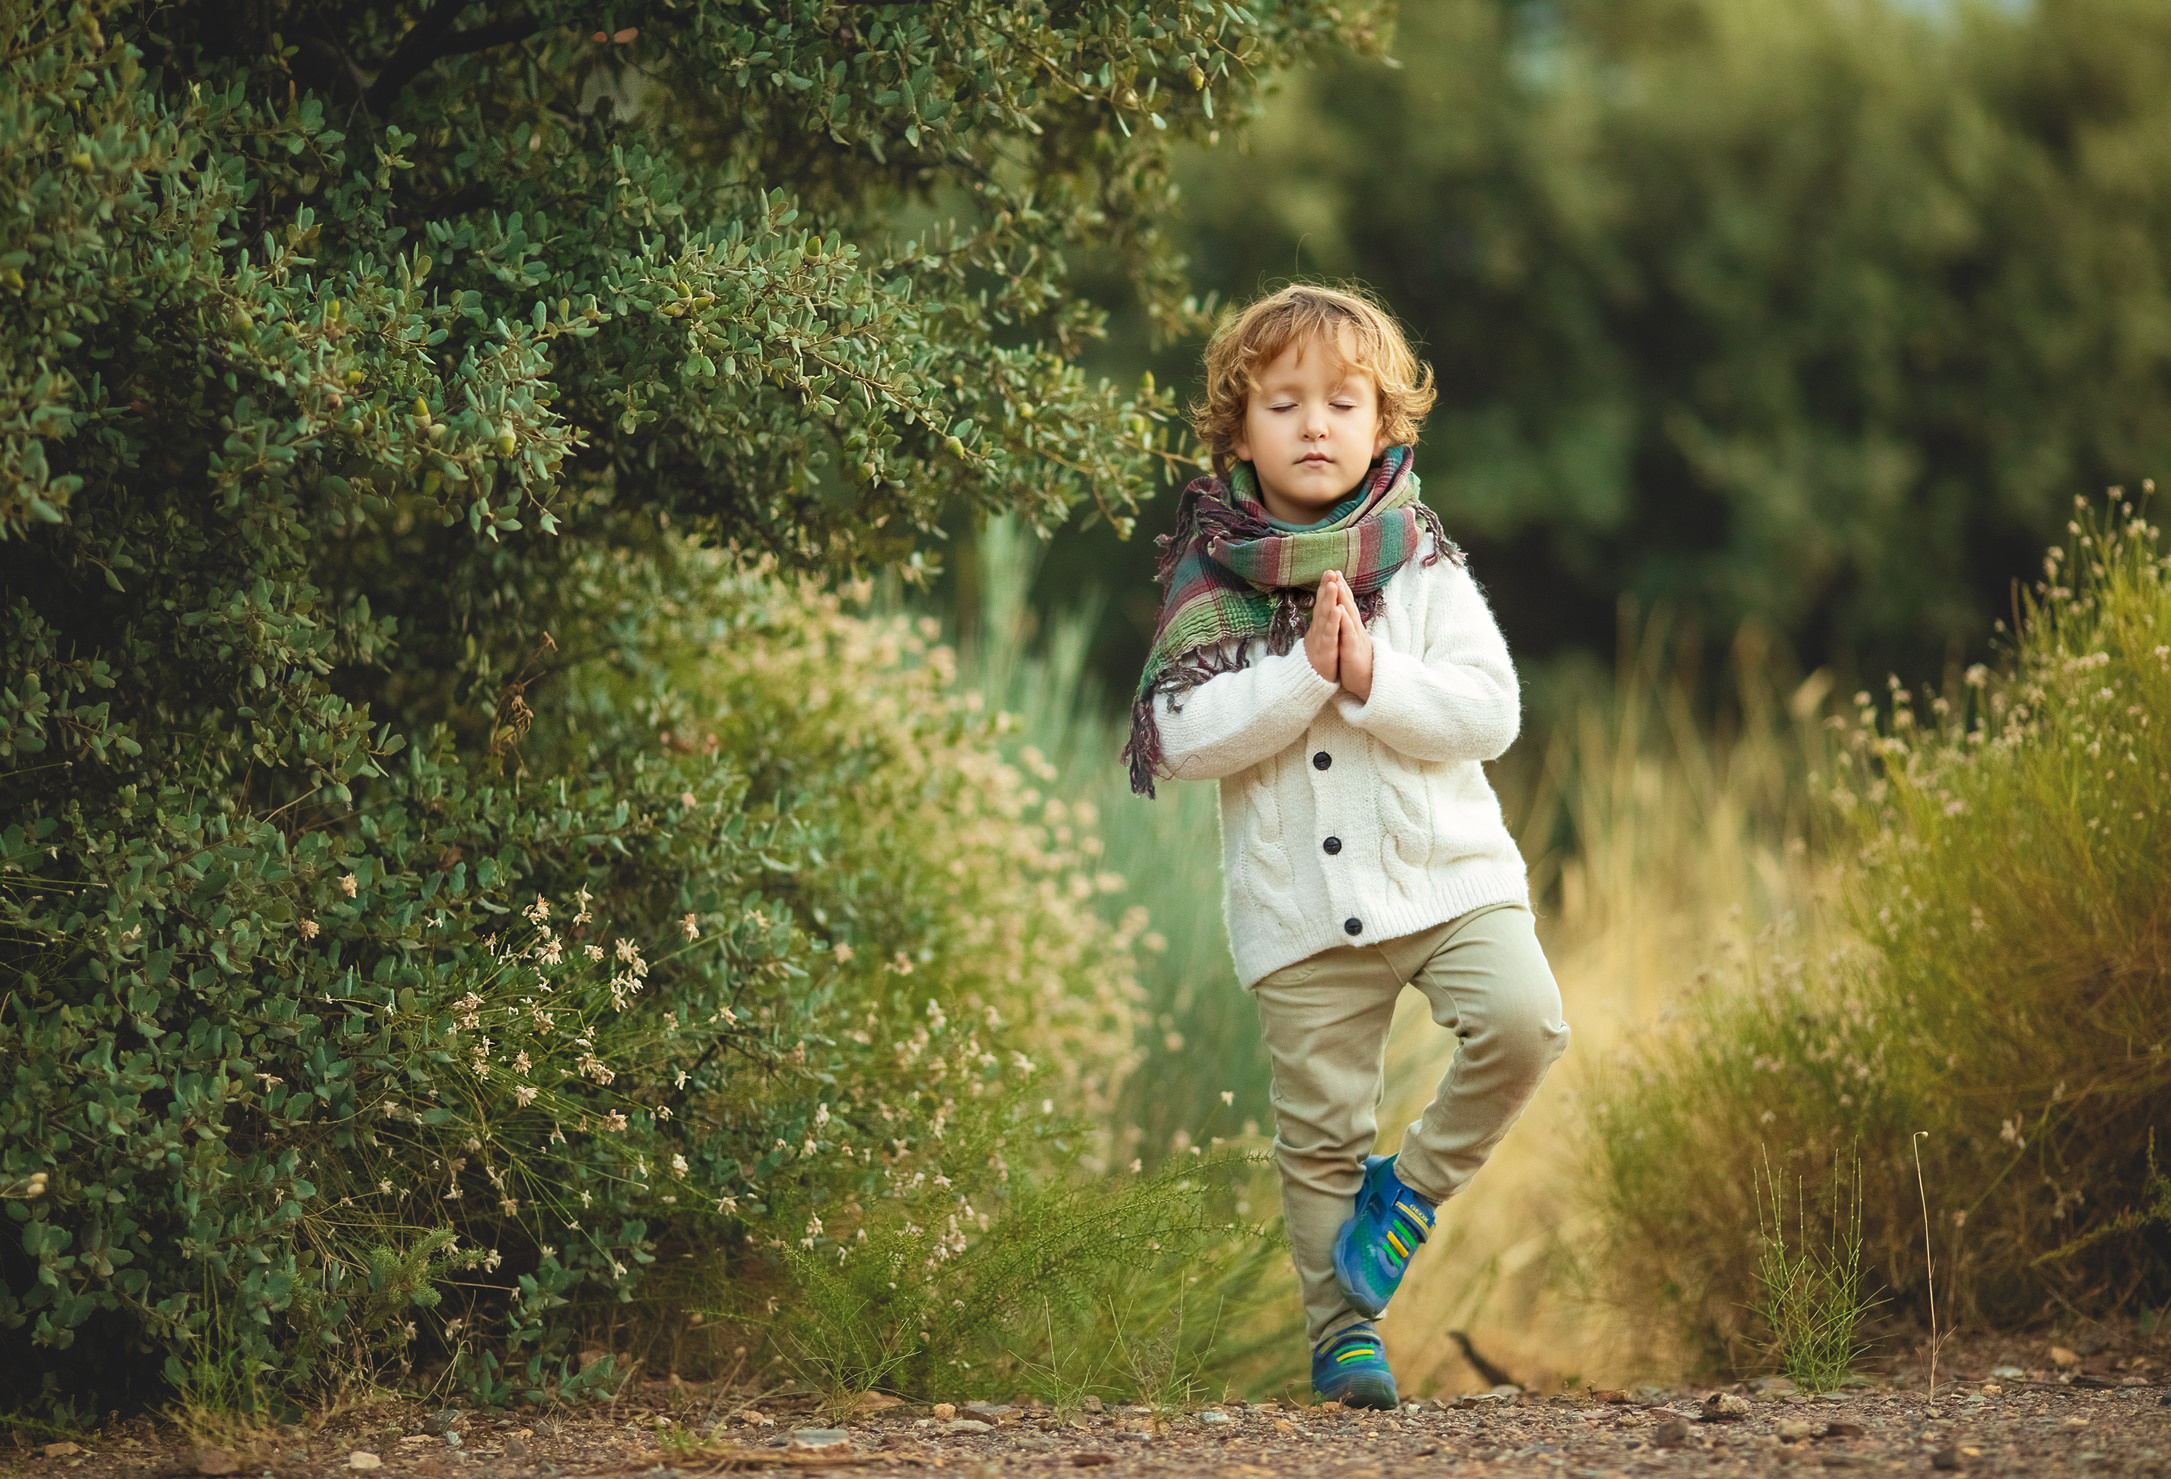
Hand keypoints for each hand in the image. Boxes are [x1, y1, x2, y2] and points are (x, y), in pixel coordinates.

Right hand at [1304, 571, 1342, 683]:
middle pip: (1322, 604)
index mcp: (1320, 625)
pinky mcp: (1325, 649)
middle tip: (1329, 571)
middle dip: (1325, 587)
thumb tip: (1326, 608)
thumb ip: (1323, 622)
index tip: (1330, 571)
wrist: (1310, 681)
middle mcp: (1319, 628)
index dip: (1326, 587)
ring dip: (1329, 599)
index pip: (1323, 602)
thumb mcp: (1321, 637)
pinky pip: (1330, 634)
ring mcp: (1321, 638)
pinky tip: (1337, 610)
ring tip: (1333, 584)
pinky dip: (1333, 621)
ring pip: (1325, 616)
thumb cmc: (1319, 658)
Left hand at [1335, 574, 1372, 701]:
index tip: (1334, 574)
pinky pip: (1348, 633)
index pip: (1346, 606)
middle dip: (1342, 587)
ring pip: (1349, 615)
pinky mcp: (1353, 649)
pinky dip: (1344, 620)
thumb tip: (1344, 618)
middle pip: (1348, 605)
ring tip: (1337, 583)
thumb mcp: (1350, 643)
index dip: (1341, 590)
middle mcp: (1355, 630)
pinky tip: (1340, 610)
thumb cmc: (1356, 664)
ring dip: (1343, 599)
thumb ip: (1348, 630)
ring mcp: (1355, 638)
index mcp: (1352, 628)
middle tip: (1335, 571)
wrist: (1367, 684)